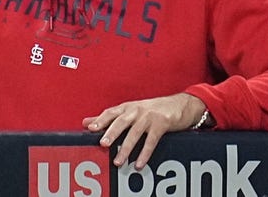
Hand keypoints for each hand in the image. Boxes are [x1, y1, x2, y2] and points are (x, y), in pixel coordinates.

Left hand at [83, 93, 206, 169]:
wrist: (181, 104)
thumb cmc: (153, 109)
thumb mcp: (131, 110)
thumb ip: (110, 117)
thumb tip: (87, 122)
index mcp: (128, 107)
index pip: (111, 112)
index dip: (100, 120)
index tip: (89, 128)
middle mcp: (137, 110)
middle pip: (121, 121)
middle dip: (111, 132)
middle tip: (102, 143)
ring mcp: (149, 117)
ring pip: (135, 133)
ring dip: (126, 148)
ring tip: (118, 161)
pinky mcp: (162, 124)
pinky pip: (151, 141)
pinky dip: (144, 153)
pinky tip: (138, 163)